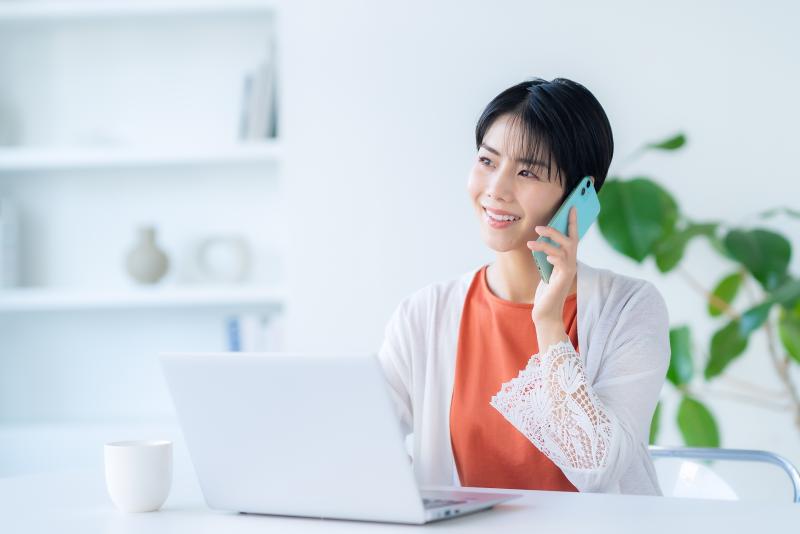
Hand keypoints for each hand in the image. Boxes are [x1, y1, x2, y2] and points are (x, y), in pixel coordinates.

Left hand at [526, 206, 578, 325]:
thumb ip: (547, 256)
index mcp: (567, 260)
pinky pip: (561, 263)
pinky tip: (545, 256)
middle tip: (539, 226)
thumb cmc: (545, 292)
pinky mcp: (563, 280)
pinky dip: (553, 257)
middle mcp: (571, 264)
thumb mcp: (545, 269)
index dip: (573, 222)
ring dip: (546, 244)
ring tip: (531, 242)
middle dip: (556, 231)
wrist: (545, 312)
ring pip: (562, 250)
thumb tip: (540, 241)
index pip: (572, 237)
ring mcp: (568, 272)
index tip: (572, 207)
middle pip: (569, 241)